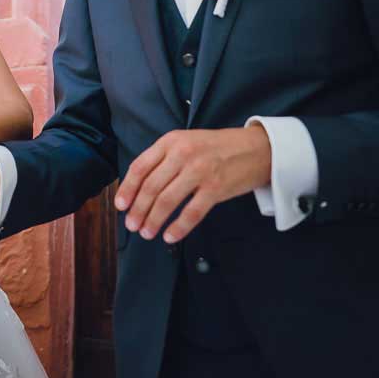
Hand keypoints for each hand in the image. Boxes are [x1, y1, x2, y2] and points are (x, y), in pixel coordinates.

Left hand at [115, 125, 270, 243]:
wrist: (258, 148)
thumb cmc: (218, 148)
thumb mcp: (186, 141)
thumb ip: (164, 159)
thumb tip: (139, 187)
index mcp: (171, 141)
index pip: (140, 167)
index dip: (127, 189)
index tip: (120, 206)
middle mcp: (183, 154)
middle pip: (151, 187)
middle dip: (138, 210)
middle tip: (131, 225)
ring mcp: (200, 171)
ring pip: (168, 201)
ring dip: (153, 220)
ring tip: (146, 233)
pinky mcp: (216, 188)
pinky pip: (192, 212)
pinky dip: (178, 227)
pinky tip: (169, 236)